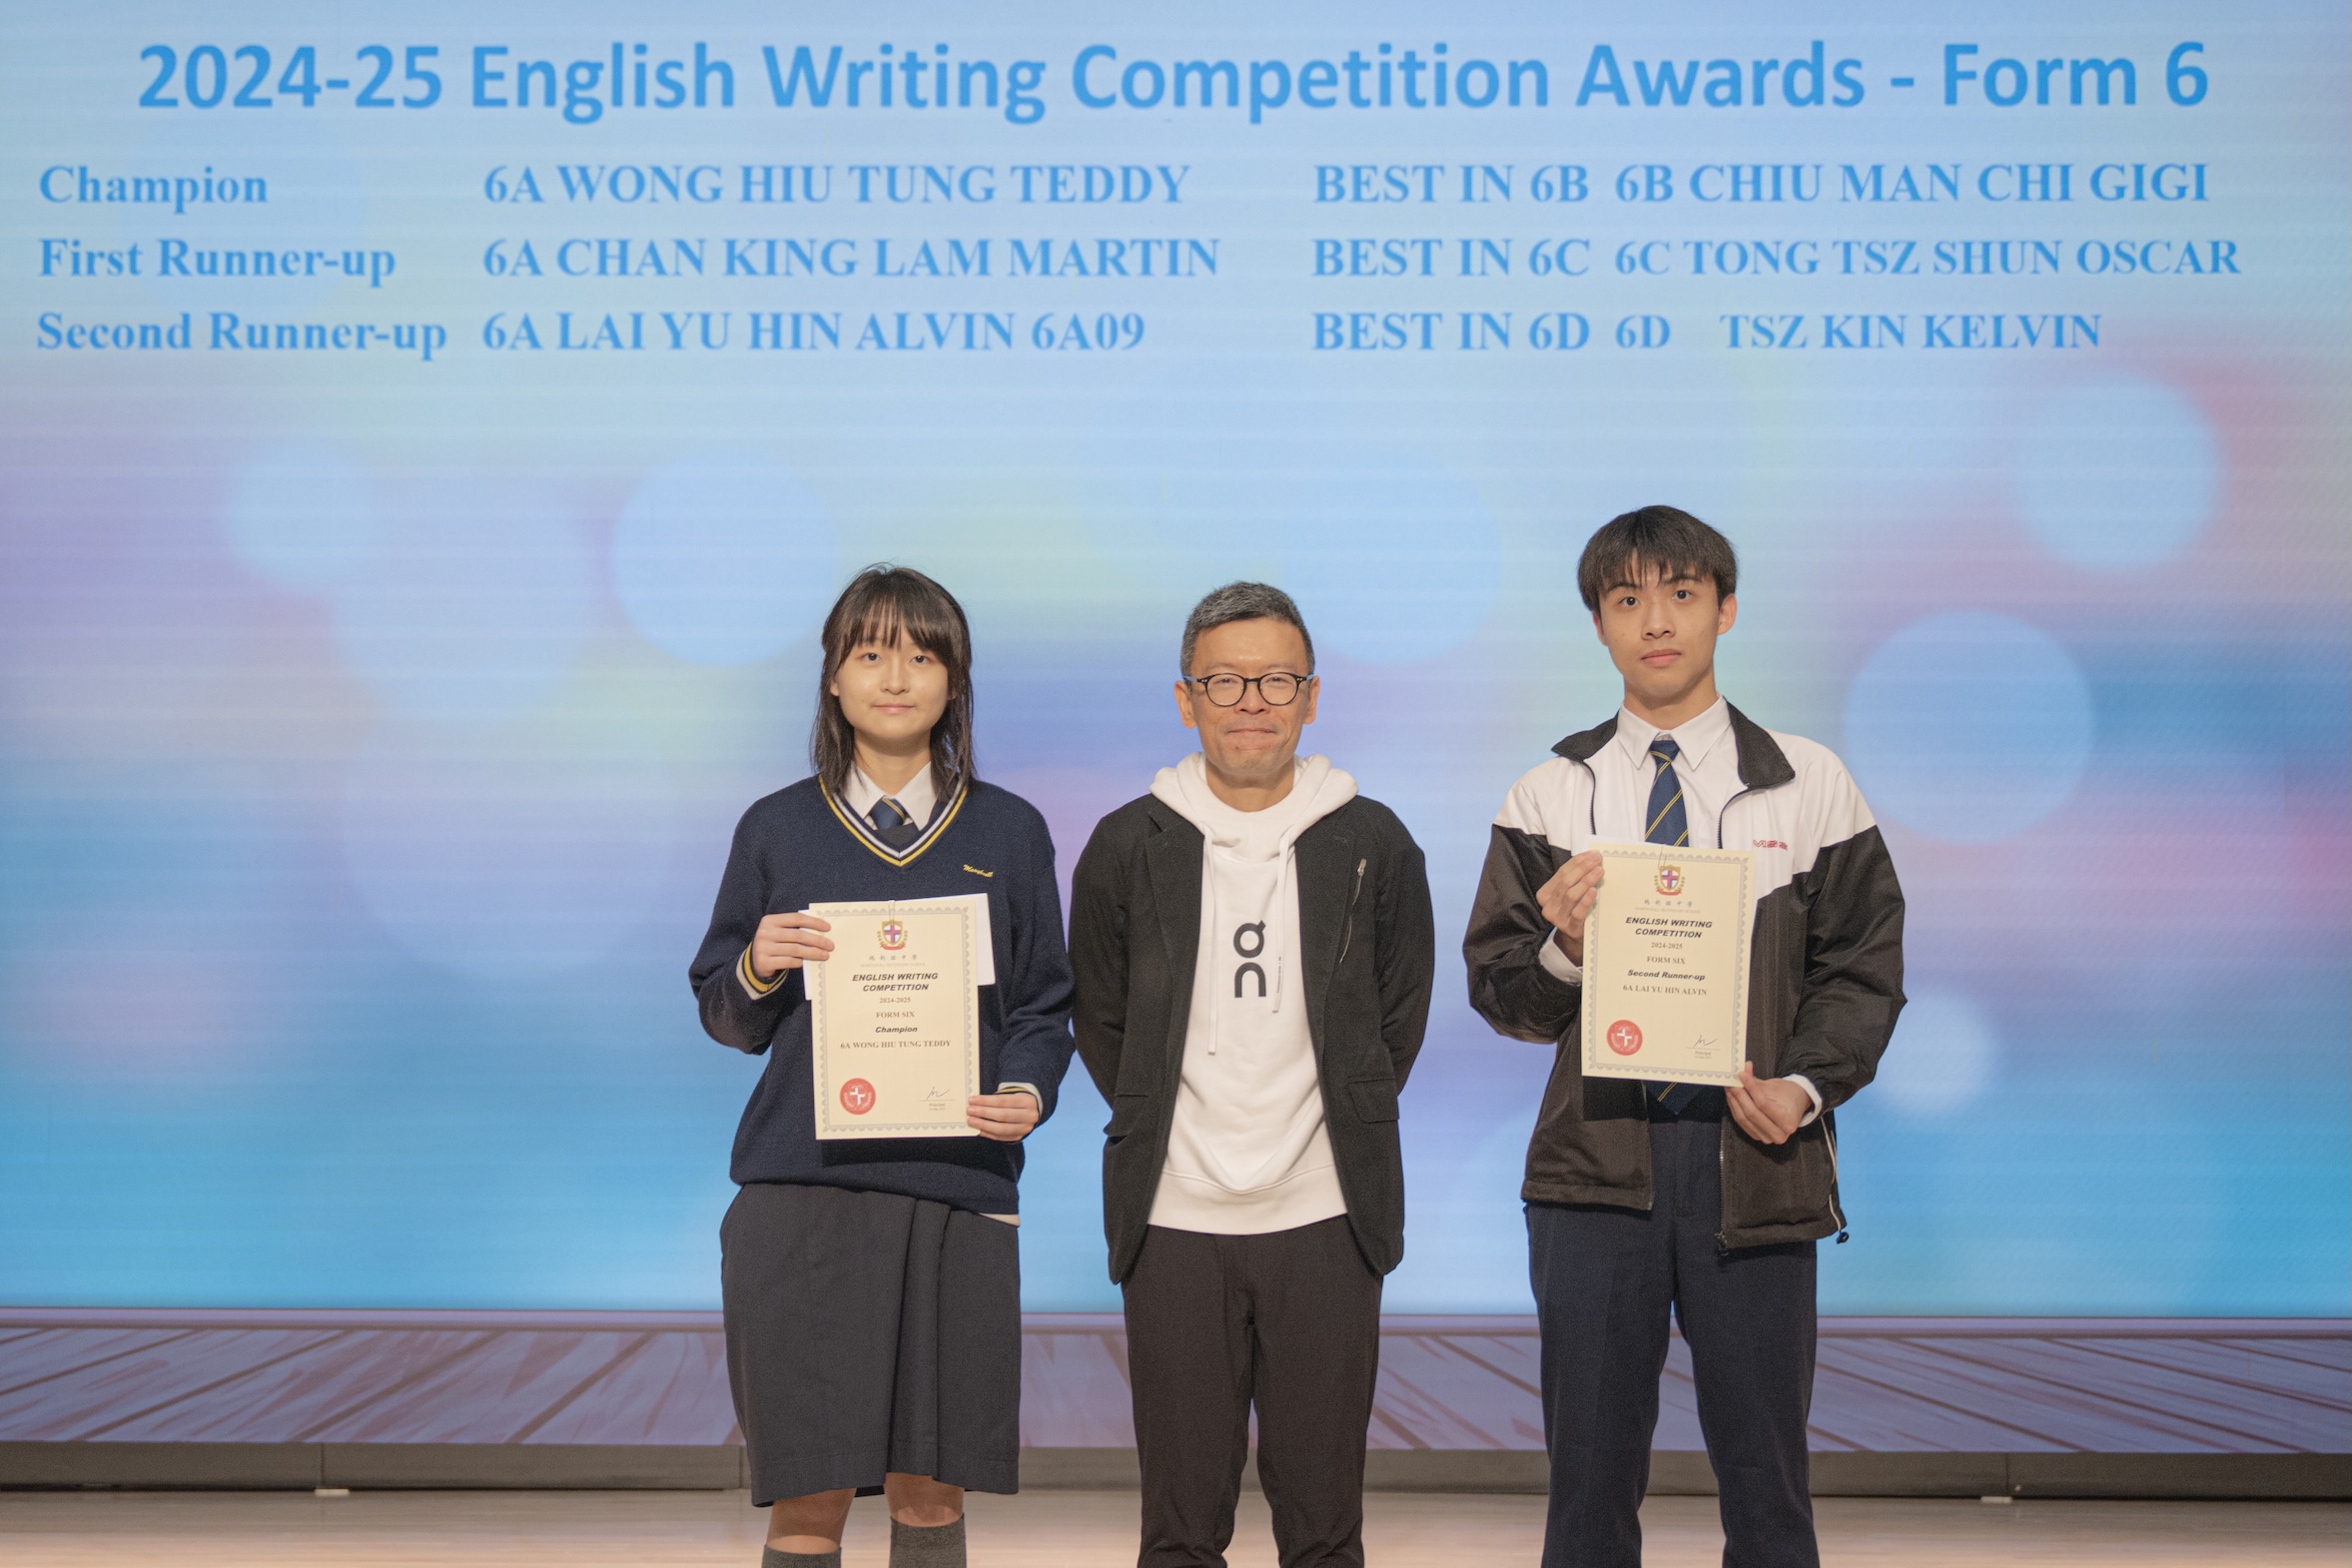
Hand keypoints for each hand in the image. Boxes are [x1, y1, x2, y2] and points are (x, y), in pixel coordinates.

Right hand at [750, 912, 832, 980]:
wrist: (755, 962)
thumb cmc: (774, 944)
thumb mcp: (780, 932)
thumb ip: (795, 929)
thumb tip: (821, 932)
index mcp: (770, 920)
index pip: (796, 918)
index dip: (814, 922)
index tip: (828, 928)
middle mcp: (765, 932)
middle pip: (797, 935)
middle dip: (817, 940)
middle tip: (830, 945)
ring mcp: (763, 947)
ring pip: (795, 949)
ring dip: (813, 952)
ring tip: (825, 955)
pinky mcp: (763, 962)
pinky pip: (788, 961)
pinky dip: (800, 961)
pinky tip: (806, 962)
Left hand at [967, 1091, 1039, 1142]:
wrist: (1033, 1110)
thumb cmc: (1017, 1100)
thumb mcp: (1012, 1094)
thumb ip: (996, 1099)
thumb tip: (976, 1103)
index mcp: (1027, 1101)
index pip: (1003, 1101)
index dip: (986, 1101)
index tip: (972, 1100)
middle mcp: (1029, 1116)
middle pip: (1003, 1115)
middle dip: (984, 1113)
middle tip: (970, 1110)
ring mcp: (1025, 1128)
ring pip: (1002, 1129)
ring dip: (984, 1125)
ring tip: (971, 1121)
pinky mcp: (1019, 1137)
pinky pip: (1001, 1137)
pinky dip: (988, 1133)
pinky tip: (979, 1130)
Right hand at [1536, 851, 1604, 965]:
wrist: (1575, 939)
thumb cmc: (1575, 910)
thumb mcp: (1570, 894)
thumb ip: (1575, 879)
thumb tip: (1592, 858)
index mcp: (1545, 894)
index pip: (1562, 873)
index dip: (1577, 862)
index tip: (1592, 854)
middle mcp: (1548, 906)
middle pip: (1566, 882)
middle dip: (1583, 869)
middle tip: (1598, 860)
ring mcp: (1558, 918)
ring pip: (1571, 895)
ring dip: (1586, 881)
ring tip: (1600, 871)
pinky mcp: (1570, 928)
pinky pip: (1578, 912)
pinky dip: (1586, 900)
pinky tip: (1595, 891)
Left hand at [1726, 1063, 1811, 1145]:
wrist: (1793, 1105)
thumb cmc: (1786, 1094)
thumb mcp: (1774, 1086)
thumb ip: (1755, 1081)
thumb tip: (1741, 1072)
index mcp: (1788, 1122)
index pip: (1763, 1104)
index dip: (1750, 1088)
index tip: (1741, 1075)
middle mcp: (1779, 1134)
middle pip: (1752, 1114)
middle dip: (1739, 1095)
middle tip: (1731, 1080)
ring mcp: (1766, 1138)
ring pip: (1743, 1119)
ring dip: (1733, 1101)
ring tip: (1729, 1085)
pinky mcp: (1756, 1136)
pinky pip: (1741, 1122)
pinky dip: (1735, 1108)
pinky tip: (1731, 1096)